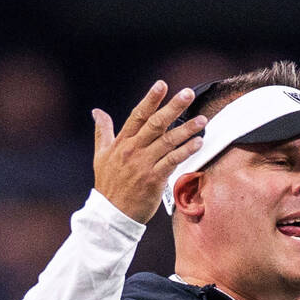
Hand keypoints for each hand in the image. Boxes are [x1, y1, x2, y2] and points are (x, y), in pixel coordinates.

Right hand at [91, 81, 206, 223]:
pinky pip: (173, 161)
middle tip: (188, 93)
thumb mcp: (101, 155)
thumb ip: (102, 131)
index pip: (138, 115)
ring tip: (202, 119)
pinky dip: (186, 151)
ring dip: (186, 129)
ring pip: (168, 141)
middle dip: (173, 107)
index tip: (162, 85)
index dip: (150, 99)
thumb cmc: (108, 185)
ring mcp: (143, 164)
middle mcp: (133, 150)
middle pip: (156, 124)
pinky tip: (198, 143)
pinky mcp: (153, 179)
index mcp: (122, 142)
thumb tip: (96, 111)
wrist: (111, 214)